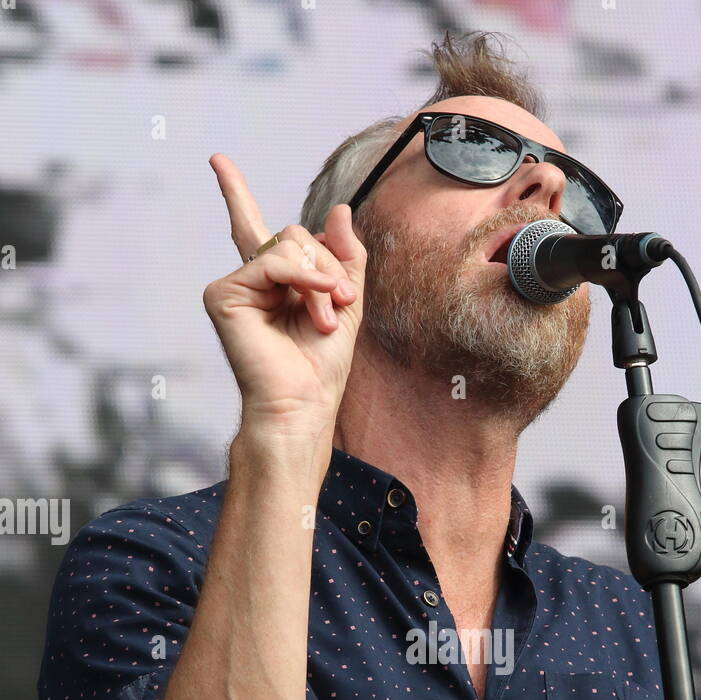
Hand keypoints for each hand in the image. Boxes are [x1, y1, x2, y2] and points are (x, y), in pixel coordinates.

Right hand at [203, 153, 365, 428]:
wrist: (304, 401)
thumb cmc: (322, 366)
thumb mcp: (346, 302)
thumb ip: (345, 256)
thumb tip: (337, 209)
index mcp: (273, 282)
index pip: (254, 228)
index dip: (235, 194)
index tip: (217, 160)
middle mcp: (251, 280)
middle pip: (295, 234)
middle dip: (328, 268)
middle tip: (337, 305)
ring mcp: (234, 286)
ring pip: (289, 244)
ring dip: (320, 280)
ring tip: (324, 320)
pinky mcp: (222, 294)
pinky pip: (272, 260)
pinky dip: (301, 279)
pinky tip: (313, 307)